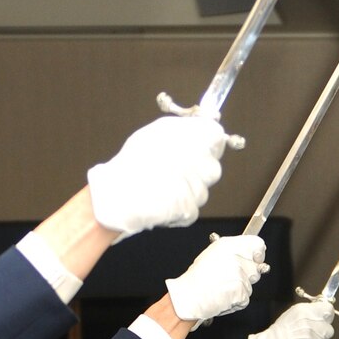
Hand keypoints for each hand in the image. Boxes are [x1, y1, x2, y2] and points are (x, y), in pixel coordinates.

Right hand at [86, 107, 231, 235]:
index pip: (217, 137)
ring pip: (201, 190)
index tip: (197, 146)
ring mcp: (199, 189)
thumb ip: (187, 129)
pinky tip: (162, 200)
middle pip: (212, 167)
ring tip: (163, 185)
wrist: (122, 191)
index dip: (207, 143)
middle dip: (198, 170)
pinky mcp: (191, 210)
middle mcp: (204, 162)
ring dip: (186, 189)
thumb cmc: (137, 159)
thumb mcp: (160, 130)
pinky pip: (191, 208)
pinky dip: (179, 207)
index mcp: (199, 137)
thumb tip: (202, 128)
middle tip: (173, 169)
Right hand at [166, 234, 266, 324]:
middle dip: (247, 277)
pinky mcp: (241, 290)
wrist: (189, 296)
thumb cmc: (197, 279)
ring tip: (222, 289)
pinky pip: (245, 299)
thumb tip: (251, 255)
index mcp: (228, 245)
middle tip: (228, 280)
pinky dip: (236, 302)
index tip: (257, 259)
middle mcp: (236, 257)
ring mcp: (240, 274)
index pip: (257, 244)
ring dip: (239, 291)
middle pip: (256, 268)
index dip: (259, 253)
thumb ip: (233, 252)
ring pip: (249, 285)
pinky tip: (223, 298)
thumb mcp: (213, 255)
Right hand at [250, 298, 337, 338]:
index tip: (325, 319)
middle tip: (312, 335)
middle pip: (329, 330)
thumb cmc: (279, 332)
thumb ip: (309, 312)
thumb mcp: (293, 313)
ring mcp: (311, 336)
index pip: (328, 309)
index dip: (327, 316)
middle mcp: (310, 322)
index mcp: (305, 310)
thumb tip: (320, 312)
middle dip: (322, 334)